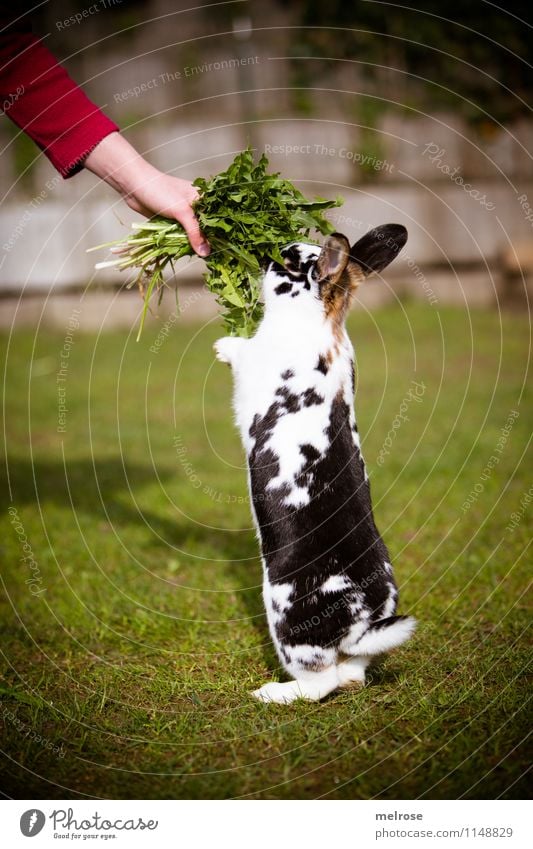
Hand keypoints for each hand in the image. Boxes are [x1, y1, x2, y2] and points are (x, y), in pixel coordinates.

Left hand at [84, 132, 209, 256]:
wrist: (133, 185)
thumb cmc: (159, 190)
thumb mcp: (181, 211)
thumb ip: (194, 232)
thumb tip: (205, 253)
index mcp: (203, 198)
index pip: (218, 219)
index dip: (220, 234)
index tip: (224, 250)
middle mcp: (195, 206)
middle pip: (206, 229)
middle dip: (207, 242)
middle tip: (211, 258)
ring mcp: (183, 214)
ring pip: (193, 234)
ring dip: (194, 244)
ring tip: (201, 258)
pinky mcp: (172, 221)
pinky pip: (181, 235)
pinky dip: (182, 243)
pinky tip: (186, 252)